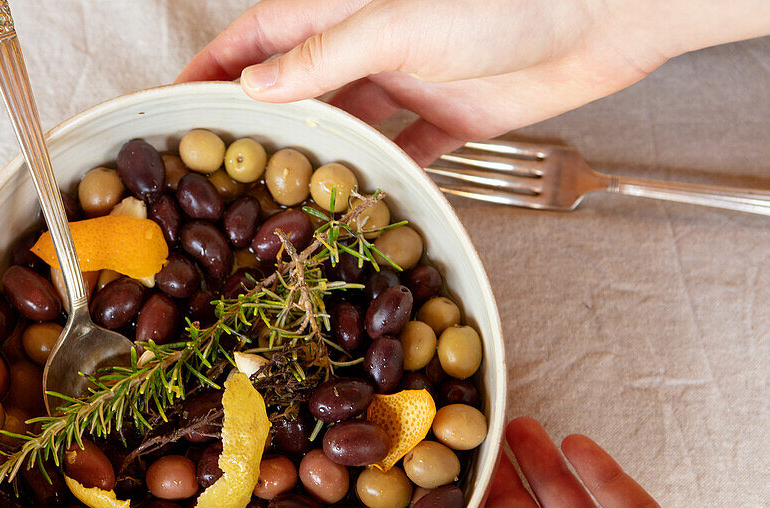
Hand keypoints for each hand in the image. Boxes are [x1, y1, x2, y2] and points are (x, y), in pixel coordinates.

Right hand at [177, 0, 769, 164]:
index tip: (177, 105)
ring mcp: (409, 82)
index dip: (214, 67)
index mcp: (345, 8)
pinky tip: (360, 213)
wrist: (604, 16)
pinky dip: (381, 182)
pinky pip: (402, 155)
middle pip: (297, 88)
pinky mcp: (450, 119)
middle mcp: (371, 43)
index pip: (258, 37)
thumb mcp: (398, 22)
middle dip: (260, 125)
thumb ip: (324, 54)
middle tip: (224, 175)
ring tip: (284, 205)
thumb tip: (253, 87)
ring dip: (319, 162)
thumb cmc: (503, 0)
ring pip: (345, 127)